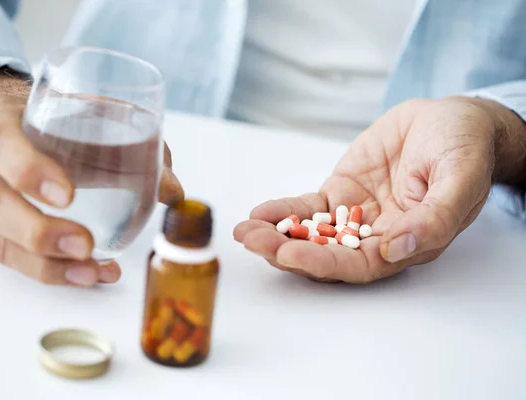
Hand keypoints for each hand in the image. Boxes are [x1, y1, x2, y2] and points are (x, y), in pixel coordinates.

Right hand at [0, 72, 183, 286]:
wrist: (2, 122)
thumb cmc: (46, 117)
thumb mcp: (81, 113)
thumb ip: (129, 142)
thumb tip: (173, 190)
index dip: (28, 171)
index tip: (68, 195)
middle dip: (39, 232)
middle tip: (85, 245)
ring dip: (46, 264)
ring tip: (92, 272)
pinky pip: (9, 257)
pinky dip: (49, 271)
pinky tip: (85, 275)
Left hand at [234, 97, 525, 283]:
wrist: (451, 119)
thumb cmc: (465, 148)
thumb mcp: (460, 177)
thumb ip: (435, 217)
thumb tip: (397, 250)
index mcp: (408, 243)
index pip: (359, 265)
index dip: (323, 263)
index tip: (289, 255)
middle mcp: (377, 236)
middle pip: (326, 254)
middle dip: (286, 251)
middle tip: (252, 242)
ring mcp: (354, 214)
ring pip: (311, 233)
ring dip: (275, 235)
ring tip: (244, 231)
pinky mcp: (340, 192)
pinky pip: (308, 207)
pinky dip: (283, 211)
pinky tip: (258, 214)